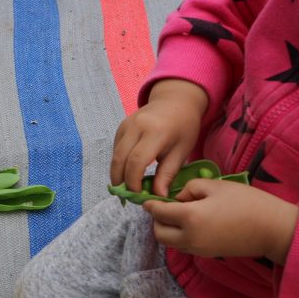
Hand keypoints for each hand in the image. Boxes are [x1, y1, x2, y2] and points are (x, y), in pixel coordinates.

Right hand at [111, 79, 208, 195]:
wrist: (176, 101)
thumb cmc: (184, 126)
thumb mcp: (182, 151)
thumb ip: (168, 174)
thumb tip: (158, 196)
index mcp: (155, 132)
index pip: (136, 162)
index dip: (133, 182)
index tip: (138, 195)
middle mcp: (137, 127)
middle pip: (120, 160)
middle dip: (121, 182)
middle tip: (128, 197)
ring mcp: (126, 125)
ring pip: (115, 156)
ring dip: (118, 175)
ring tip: (127, 188)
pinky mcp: (121, 127)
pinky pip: (115, 150)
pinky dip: (119, 164)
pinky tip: (128, 172)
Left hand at [143, 179, 298, 263]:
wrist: (272, 228)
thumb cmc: (246, 202)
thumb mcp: (215, 186)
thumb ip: (190, 188)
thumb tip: (178, 198)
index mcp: (189, 218)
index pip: (158, 212)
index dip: (150, 204)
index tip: (146, 199)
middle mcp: (189, 238)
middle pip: (159, 233)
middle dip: (156, 221)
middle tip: (164, 207)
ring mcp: (198, 249)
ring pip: (170, 243)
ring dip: (168, 230)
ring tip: (179, 214)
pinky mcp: (207, 254)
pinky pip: (184, 246)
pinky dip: (180, 236)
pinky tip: (193, 223)